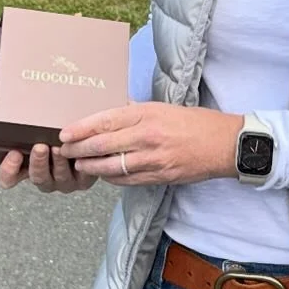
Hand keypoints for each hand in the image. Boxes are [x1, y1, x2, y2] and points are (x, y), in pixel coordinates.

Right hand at [0, 110, 94, 193]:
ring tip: (60, 146)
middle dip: (38, 163)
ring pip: (59, 178)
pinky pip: (83, 177)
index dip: (8, 170)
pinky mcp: (85, 179)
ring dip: (59, 163)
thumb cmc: (50, 130)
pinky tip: (80, 152)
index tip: (12, 154)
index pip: (8, 178)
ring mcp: (63, 181)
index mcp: (24, 168)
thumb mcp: (24, 125)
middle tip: (40, 146)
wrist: (87, 134)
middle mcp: (43, 177)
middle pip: (36, 178)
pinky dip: (81, 164)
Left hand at [59, 102, 242, 185]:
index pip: (105, 121)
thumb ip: (136, 112)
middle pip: (103, 145)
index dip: (81, 128)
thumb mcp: (163, 108)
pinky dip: (111, 178)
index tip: (65, 133)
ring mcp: (152, 160)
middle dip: (79, 149)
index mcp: (147, 115)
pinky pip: (127, 180)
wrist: (224, 144)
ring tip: (79, 165)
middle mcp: (147, 137)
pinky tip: (103, 174)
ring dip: (91, 167)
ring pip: (111, 166)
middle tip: (64, 150)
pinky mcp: (159, 177)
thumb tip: (112, 113)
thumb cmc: (195, 122)